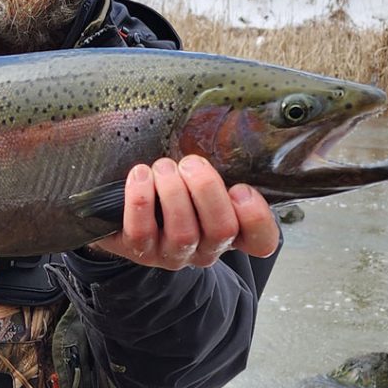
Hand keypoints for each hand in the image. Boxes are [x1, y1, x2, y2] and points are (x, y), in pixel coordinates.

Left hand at [86, 155, 278, 269]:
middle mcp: (205, 249)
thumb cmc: (170, 192)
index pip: (261, 241)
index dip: (256, 216)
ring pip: (183, 232)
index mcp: (230, 233)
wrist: (126, 215)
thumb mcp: (198, 181)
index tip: (240, 187)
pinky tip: (141, 175)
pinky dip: (141, 199)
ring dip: (173, 192)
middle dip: (206, 189)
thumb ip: (214, 170)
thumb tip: (222, 133)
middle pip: (222, 229)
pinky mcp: (140, 251)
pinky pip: (142, 231)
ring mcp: (173, 254)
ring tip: (163, 167)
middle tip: (191, 164)